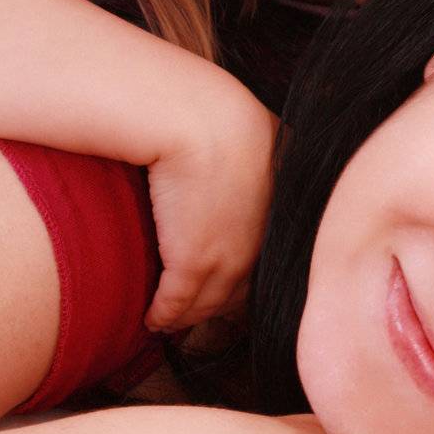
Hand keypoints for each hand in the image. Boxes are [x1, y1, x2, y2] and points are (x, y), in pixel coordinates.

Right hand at [143, 78, 278, 331]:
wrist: (197, 118)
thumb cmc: (221, 114)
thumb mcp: (264, 139)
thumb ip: (267, 161)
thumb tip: (261, 167)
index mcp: (282, 214)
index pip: (268, 260)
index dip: (246, 274)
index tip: (227, 282)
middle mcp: (261, 241)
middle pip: (241, 288)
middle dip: (220, 302)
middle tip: (198, 309)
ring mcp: (229, 256)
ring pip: (209, 302)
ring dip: (189, 314)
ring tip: (172, 319)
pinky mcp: (193, 263)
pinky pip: (177, 303)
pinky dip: (164, 315)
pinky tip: (152, 318)